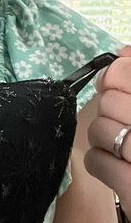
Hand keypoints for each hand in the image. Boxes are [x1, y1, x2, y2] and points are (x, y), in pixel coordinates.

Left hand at [87, 45, 130, 220]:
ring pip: (100, 129)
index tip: (116, 74)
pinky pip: (95, 160)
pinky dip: (98, 163)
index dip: (120, 72)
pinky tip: (115, 169)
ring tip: (124, 150)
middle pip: (113, 101)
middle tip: (125, 125)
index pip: (129, 74)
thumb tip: (123, 52)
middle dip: (111, 110)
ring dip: (104, 138)